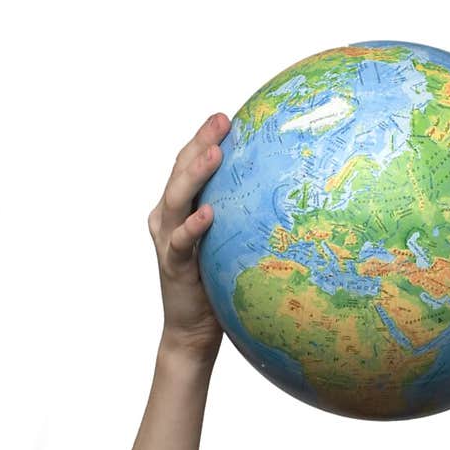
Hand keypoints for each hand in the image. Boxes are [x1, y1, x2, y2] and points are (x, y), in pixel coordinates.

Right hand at [147, 113, 230, 359]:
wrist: (193, 332)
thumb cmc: (216, 287)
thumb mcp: (230, 245)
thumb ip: (242, 220)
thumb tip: (282, 196)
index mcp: (180, 209)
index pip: (189, 164)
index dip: (205, 138)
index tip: (227, 117)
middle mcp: (167, 219)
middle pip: (179, 171)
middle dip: (200, 143)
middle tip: (222, 120)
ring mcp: (167, 241)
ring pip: (175, 199)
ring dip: (195, 175)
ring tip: (215, 153)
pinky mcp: (173, 266)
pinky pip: (181, 242)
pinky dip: (193, 227)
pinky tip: (210, 213)